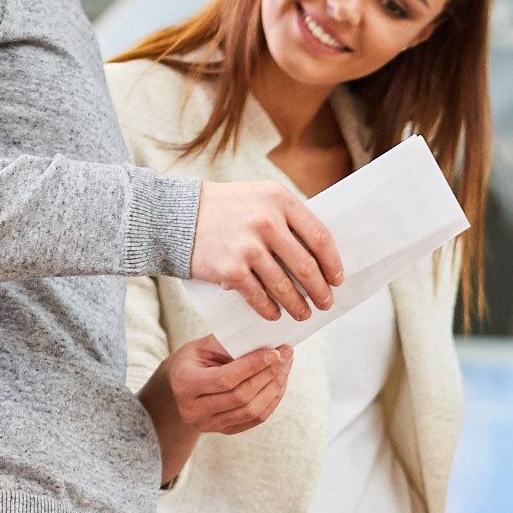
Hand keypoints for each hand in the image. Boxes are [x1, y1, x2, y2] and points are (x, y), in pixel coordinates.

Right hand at [158, 337, 289, 438]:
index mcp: (185, 384)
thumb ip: (229, 344)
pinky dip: (272, 400)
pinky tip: (279, 382)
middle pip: (241, 397)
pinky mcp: (223, 431)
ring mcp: (208, 425)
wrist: (178, 386)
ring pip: (252, 411)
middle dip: (268, 375)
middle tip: (286, 356)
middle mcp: (193, 410)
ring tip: (286, 367)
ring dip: (275, 388)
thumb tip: (264, 342)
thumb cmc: (193, 360)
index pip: (225, 379)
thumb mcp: (203, 346)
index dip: (253, 366)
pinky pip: (255, 419)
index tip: (275, 352)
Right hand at [191, 180, 343, 321]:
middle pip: (306, 265)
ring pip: (284, 286)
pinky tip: (275, 314)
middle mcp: (266, 221)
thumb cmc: (224, 209)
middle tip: (326, 303)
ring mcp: (248, 246)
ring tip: (303, 314)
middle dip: (320, 290)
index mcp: (279, 200)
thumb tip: (319, 253)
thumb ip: (287, 217)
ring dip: (298, 305)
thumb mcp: (259, 197)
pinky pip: (259, 297)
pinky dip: (270, 310)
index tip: (337, 279)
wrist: (176, 216)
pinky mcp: (230, 269)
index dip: (332, 263)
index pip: (319, 236)